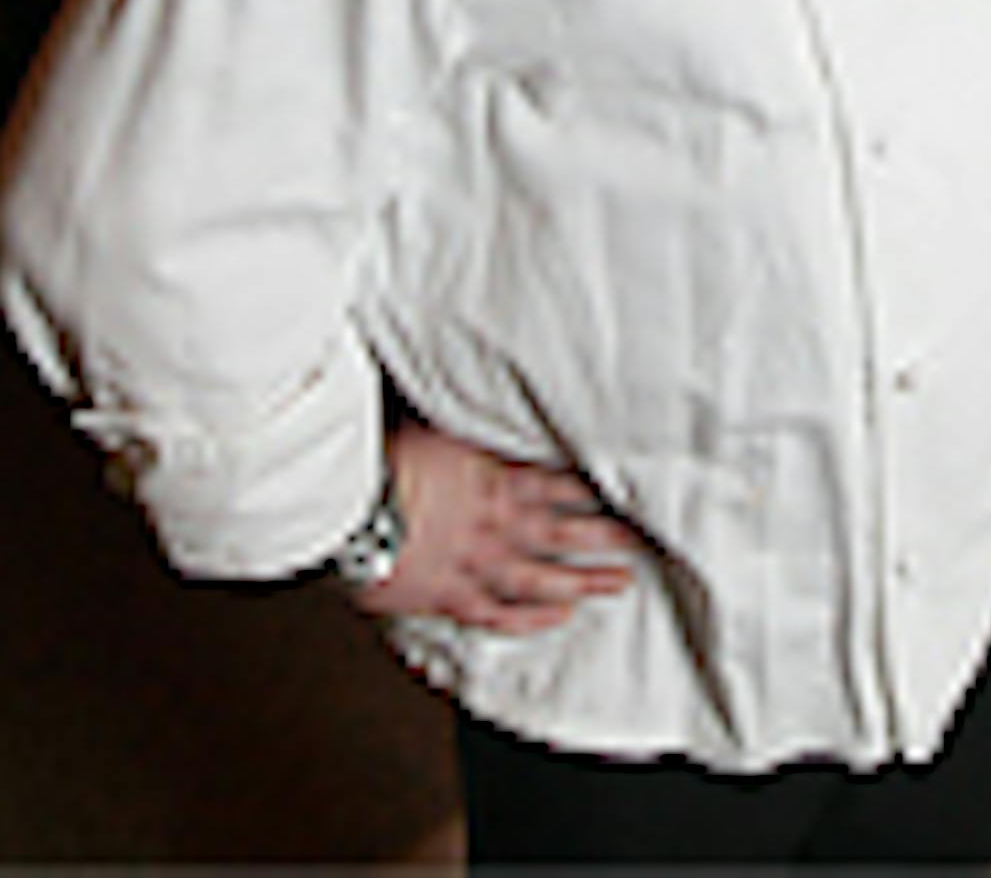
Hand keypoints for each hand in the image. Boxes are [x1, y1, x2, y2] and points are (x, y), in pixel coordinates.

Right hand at [351, 424, 638, 633]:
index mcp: (494, 475)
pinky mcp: (449, 595)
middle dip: (606, 536)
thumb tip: (482, 372)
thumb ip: (466, 411)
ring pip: (543, 576)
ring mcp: (475, 562)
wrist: (347, 505)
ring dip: (584, 581)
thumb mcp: (432, 417)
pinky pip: (499, 613)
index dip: (596, 485)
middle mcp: (494, 521)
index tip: (630, 487)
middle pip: (563, 530)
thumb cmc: (381, 458)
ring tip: (618, 583)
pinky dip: (531, 618)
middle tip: (643, 541)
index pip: (559, 480)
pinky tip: (557, 619)